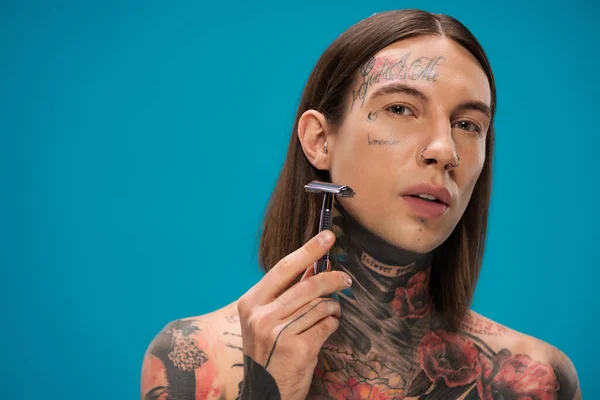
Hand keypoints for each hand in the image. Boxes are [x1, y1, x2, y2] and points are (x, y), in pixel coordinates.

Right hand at [237, 230, 351, 399]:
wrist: (266, 392)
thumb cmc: (269, 351)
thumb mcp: (269, 318)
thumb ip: (290, 290)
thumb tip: (316, 264)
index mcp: (251, 302)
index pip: (283, 268)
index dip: (308, 250)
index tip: (328, 236)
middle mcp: (261, 316)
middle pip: (307, 286)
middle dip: (332, 279)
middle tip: (346, 278)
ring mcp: (279, 333)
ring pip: (320, 305)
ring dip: (332, 307)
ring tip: (330, 313)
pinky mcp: (299, 348)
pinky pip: (327, 324)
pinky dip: (332, 323)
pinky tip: (325, 329)